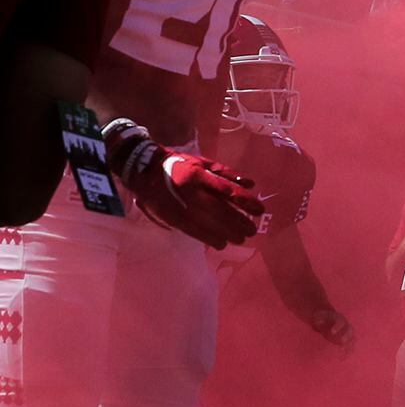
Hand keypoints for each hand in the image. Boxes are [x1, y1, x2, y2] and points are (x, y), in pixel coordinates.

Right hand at [104, 123, 264, 249]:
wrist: (142, 169)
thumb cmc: (177, 164)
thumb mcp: (202, 163)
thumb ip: (226, 174)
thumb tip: (250, 183)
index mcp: (198, 175)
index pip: (227, 190)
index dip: (245, 201)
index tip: (259, 210)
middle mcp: (190, 191)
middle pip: (220, 211)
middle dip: (238, 222)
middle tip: (251, 230)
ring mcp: (179, 206)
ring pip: (207, 224)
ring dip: (226, 234)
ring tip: (240, 239)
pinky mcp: (171, 217)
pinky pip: (192, 231)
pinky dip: (208, 238)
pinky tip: (220, 244)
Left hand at [308, 306, 355, 351]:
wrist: (329, 319)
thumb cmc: (324, 317)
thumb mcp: (320, 315)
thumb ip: (318, 318)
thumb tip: (318, 322)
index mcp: (340, 319)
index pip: (341, 322)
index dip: (337, 327)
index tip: (332, 332)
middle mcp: (346, 325)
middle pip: (349, 330)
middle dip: (347, 335)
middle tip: (342, 341)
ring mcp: (347, 332)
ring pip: (351, 338)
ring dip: (350, 344)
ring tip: (346, 351)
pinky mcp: (346, 338)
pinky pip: (349, 344)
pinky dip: (348, 350)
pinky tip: (345, 356)